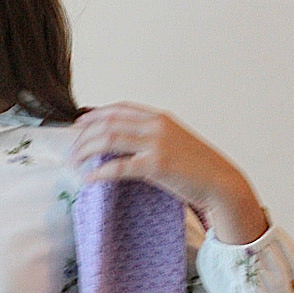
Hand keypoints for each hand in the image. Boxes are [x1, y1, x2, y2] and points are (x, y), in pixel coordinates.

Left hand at [71, 102, 268, 244]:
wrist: (221, 183)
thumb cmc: (198, 168)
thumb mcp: (175, 143)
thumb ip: (151, 138)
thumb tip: (123, 145)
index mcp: (160, 118)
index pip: (120, 108)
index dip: (95, 114)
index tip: (79, 124)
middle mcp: (157, 125)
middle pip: (109, 122)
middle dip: (85, 134)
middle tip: (72, 149)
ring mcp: (157, 144)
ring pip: (109, 139)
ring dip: (86, 150)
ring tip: (74, 161)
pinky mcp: (156, 166)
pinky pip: (118, 167)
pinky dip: (99, 172)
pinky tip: (89, 178)